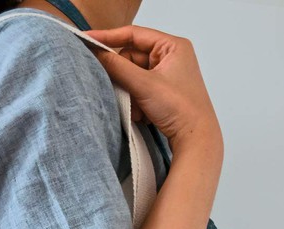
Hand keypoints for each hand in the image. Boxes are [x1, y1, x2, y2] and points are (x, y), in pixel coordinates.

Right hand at [84, 25, 222, 156]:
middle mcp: (170, 57)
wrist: (195, 138)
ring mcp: (166, 76)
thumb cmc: (180, 108)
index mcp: (172, 46)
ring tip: (137, 108)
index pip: (133, 35)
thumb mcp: (144, 85)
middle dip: (123, 77)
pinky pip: (138, 90)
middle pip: (131, 58)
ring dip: (129, 93)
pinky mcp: (162, 92)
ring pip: (132, 76)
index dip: (108, 37)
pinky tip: (142, 114)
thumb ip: (117, 67)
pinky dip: (135, 102)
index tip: (87, 40)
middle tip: (117, 89)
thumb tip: (96, 52)